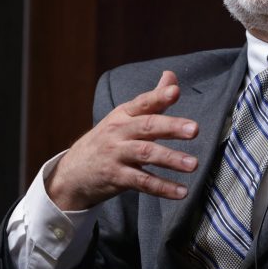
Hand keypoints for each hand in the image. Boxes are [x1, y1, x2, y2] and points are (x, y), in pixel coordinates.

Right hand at [46, 71, 198, 210]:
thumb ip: (152, 100)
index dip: (159, 96)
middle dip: (171, 127)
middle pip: (147, 126)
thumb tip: (171, 77)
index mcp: (124, 114)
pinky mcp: (117, 177)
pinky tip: (181, 191)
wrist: (73, 172)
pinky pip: (142, 182)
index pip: (143, 103)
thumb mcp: (124, 117)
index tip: (175, 91)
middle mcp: (119, 132)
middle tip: (194, 129)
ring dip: (171, 159)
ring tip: (193, 164)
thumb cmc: (108, 140)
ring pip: (146, 154)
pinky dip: (163, 187)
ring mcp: (117, 154)